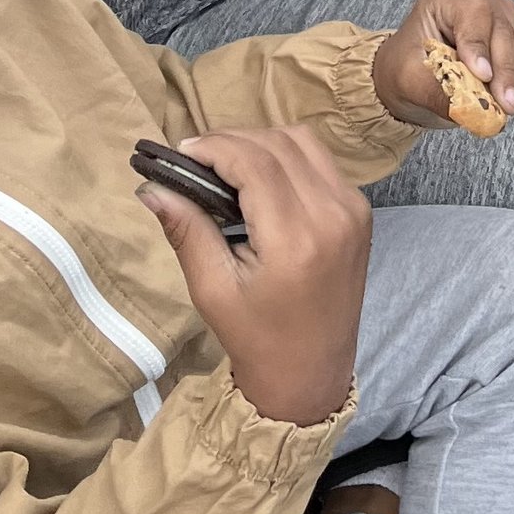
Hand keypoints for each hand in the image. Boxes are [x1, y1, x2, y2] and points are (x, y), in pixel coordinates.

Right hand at [143, 122, 372, 425]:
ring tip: (224, 165)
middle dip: (232, 140)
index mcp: (296, 239)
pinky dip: (287, 156)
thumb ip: (187, 231)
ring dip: (261, 141)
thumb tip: (152, 186)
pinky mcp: (361, 212)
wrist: (310, 374)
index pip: (254, 162)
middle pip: (279, 143)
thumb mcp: (212, 290)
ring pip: (304, 142)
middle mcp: (333, 214)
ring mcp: (354, 210)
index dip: (214, 146)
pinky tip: (259, 177)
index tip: (180, 153)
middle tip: (195, 159)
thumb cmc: (256, 339)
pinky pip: (322, 161)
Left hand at [371, 0, 513, 119]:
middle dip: (504, 71)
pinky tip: (498, 95)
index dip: (480, 45)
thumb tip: (472, 109)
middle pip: (503, 29)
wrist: (413, 73)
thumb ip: (439, 93)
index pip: (473, 12)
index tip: (483, 75)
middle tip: (503, 105)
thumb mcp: (410, 80)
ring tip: (492, 105)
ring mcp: (500, 11)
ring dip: (512, 81)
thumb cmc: (405, 67)